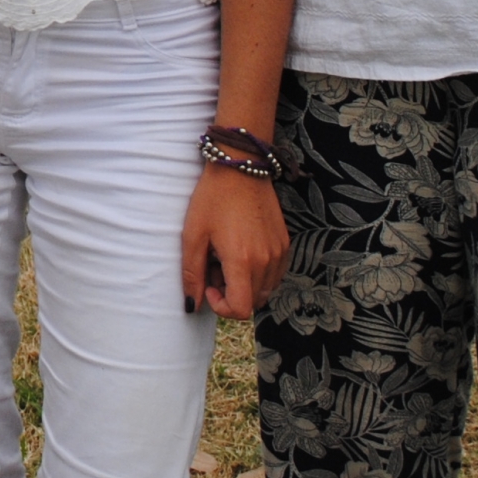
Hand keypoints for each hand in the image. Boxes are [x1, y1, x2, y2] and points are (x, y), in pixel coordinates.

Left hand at [181, 169, 287, 317]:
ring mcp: (279, 253)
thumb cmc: (212, 198)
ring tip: (227, 256)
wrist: (240, 167)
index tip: (208, 285)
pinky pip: (274, 275)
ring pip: (264, 290)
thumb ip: (192, 274)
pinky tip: (243, 250)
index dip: (221, 306)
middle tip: (214, 265)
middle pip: (252, 302)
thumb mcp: (193, 235)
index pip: (240, 310)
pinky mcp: (285, 244)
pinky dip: (258, 273)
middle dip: (230, 293)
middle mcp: (266, 261)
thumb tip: (193, 305)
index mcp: (243, 261)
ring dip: (245, 284)